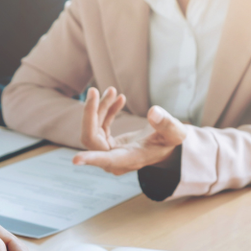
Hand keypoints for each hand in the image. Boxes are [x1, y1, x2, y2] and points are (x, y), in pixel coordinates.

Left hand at [73, 89, 187, 174]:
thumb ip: (166, 124)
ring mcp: (109, 152)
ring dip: (99, 108)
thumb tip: (153, 112)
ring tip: (112, 91)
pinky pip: (99, 126)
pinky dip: (106, 111)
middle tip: (94, 90)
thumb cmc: (171, 141)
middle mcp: (115, 159)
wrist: (166, 146)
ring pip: (93, 129)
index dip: (92, 158)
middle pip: (91, 138)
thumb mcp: (175, 132)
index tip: (75, 160)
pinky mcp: (107, 144)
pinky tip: (117, 99)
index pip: (107, 160)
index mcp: (129, 159)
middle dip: (91, 113)